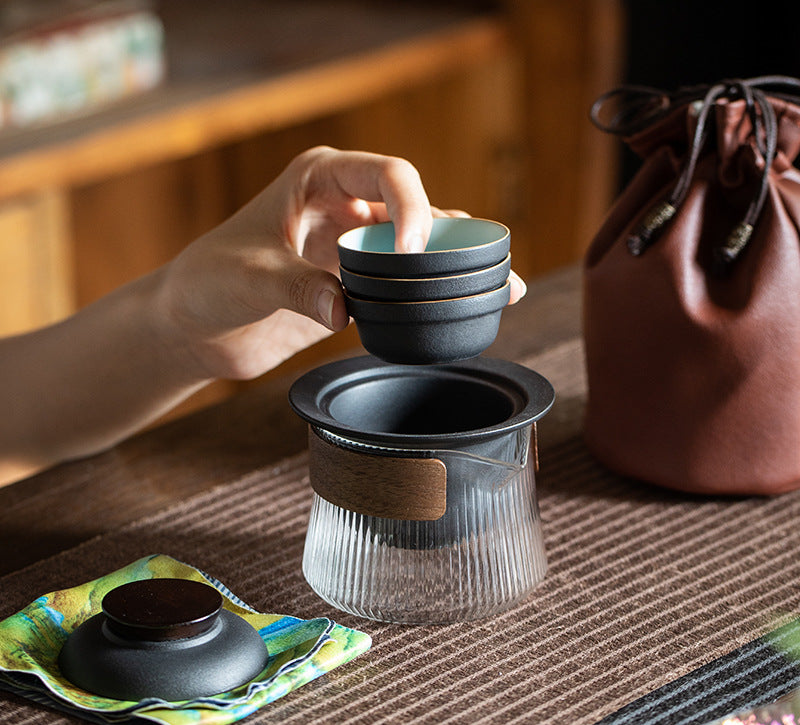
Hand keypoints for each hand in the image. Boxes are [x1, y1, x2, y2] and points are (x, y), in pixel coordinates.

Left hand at [155, 146, 525, 380]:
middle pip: (418, 210)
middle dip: (453, 237)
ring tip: (502, 287)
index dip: (413, 208)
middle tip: (483, 269)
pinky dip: (434, 297)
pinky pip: (405, 287)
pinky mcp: (356, 287)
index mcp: (321, 179)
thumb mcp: (246, 277)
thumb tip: (344, 310)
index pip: (389, 176)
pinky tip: (468, 309)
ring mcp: (355, 248)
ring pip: (420, 249)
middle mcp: (346, 207)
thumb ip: (295, 287)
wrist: (196, 326)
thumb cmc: (208, 283)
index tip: (414, 252)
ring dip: (456, 266)